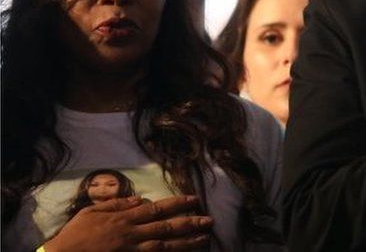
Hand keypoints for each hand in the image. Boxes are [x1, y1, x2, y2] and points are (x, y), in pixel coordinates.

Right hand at [45, 194, 211, 251]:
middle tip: (210, 220)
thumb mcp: (92, 212)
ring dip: (187, 242)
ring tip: (205, 238)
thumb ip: (117, 204)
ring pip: (165, 246)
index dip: (177, 204)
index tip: (194, 199)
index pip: (157, 208)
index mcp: (124, 219)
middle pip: (167, 227)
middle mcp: (132, 234)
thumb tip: (139, 199)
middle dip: (190, 223)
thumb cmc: (74, 235)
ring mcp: (132, 251)